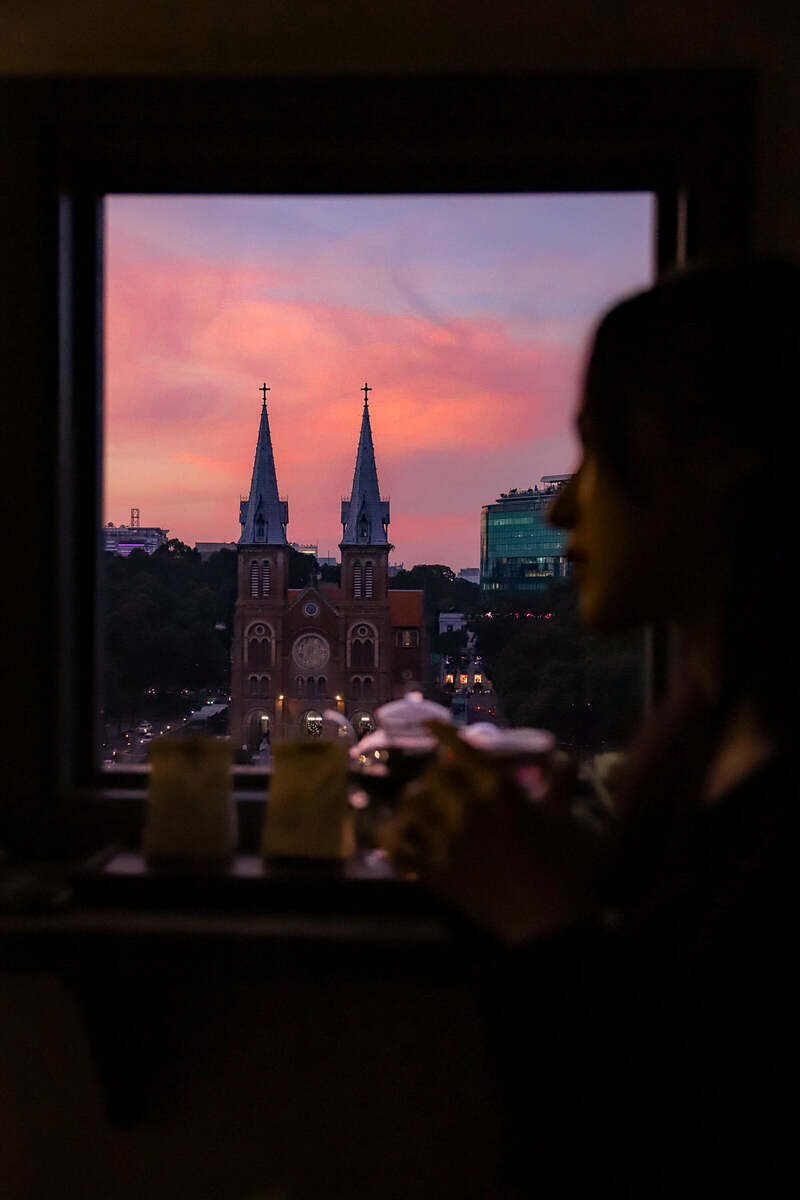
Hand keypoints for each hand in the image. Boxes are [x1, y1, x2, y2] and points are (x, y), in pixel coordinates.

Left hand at [380, 725, 606, 944]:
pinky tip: (389, 834)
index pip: (462, 752)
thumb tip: (564, 756)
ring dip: (413, 800)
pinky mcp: (439, 876)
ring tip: (416, 800)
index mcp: (500, 793)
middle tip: (438, 772)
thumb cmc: (567, 870)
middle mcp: (469, 811)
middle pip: (435, 777)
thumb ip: (561, 785)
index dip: (442, 734)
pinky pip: (403, 852)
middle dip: (434, 771)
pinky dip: (392, 840)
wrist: (551, 924)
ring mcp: (450, 844)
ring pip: (414, 808)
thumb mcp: (568, 821)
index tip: (428, 722)